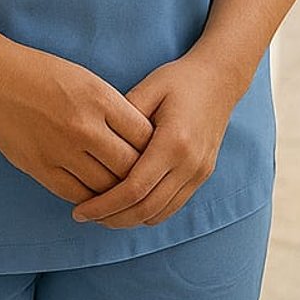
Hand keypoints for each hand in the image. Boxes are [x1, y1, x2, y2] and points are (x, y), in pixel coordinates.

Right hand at [0, 44, 154, 204]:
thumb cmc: (44, 74)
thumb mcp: (88, 80)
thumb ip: (114, 110)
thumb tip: (141, 140)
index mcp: (101, 99)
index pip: (144, 135)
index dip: (154, 147)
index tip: (156, 152)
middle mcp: (84, 127)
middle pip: (129, 166)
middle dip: (141, 174)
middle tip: (145, 178)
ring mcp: (61, 151)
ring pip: (105, 186)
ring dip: (117, 192)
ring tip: (124, 191)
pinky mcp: (40, 168)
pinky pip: (76, 194)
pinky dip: (90, 199)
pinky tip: (96, 195)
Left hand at [72, 52, 248, 228]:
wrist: (220, 79)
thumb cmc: (179, 80)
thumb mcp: (148, 89)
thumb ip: (123, 117)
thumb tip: (96, 147)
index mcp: (174, 142)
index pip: (134, 188)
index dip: (104, 205)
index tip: (80, 210)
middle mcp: (190, 164)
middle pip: (146, 209)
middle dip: (112, 219)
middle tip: (86, 216)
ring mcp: (199, 173)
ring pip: (159, 214)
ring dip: (129, 220)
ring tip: (103, 213)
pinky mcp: (202, 176)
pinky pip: (172, 206)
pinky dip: (148, 212)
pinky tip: (128, 203)